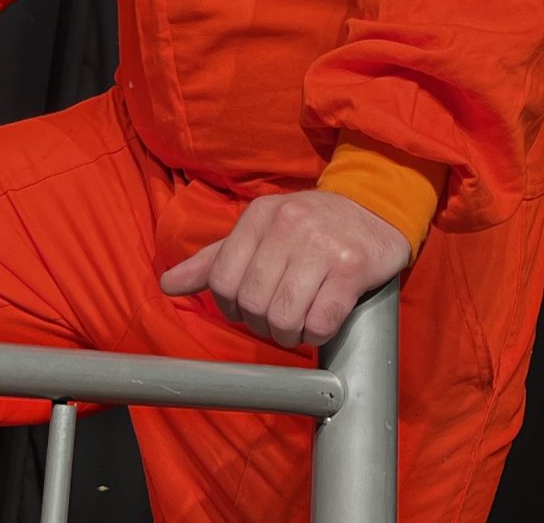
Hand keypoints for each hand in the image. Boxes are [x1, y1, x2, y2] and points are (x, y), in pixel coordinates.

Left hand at [157, 189, 411, 348]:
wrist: (376, 209)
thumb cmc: (311, 227)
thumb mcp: (260, 233)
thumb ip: (214, 260)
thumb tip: (167, 284)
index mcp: (260, 215)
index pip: (223, 280)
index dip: (231, 308)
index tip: (248, 309)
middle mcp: (289, 224)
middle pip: (253, 303)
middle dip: (262, 324)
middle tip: (278, 319)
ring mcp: (322, 245)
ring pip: (284, 317)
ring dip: (290, 334)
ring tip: (299, 323)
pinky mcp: (352, 268)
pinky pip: (322, 321)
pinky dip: (317, 333)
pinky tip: (323, 321)